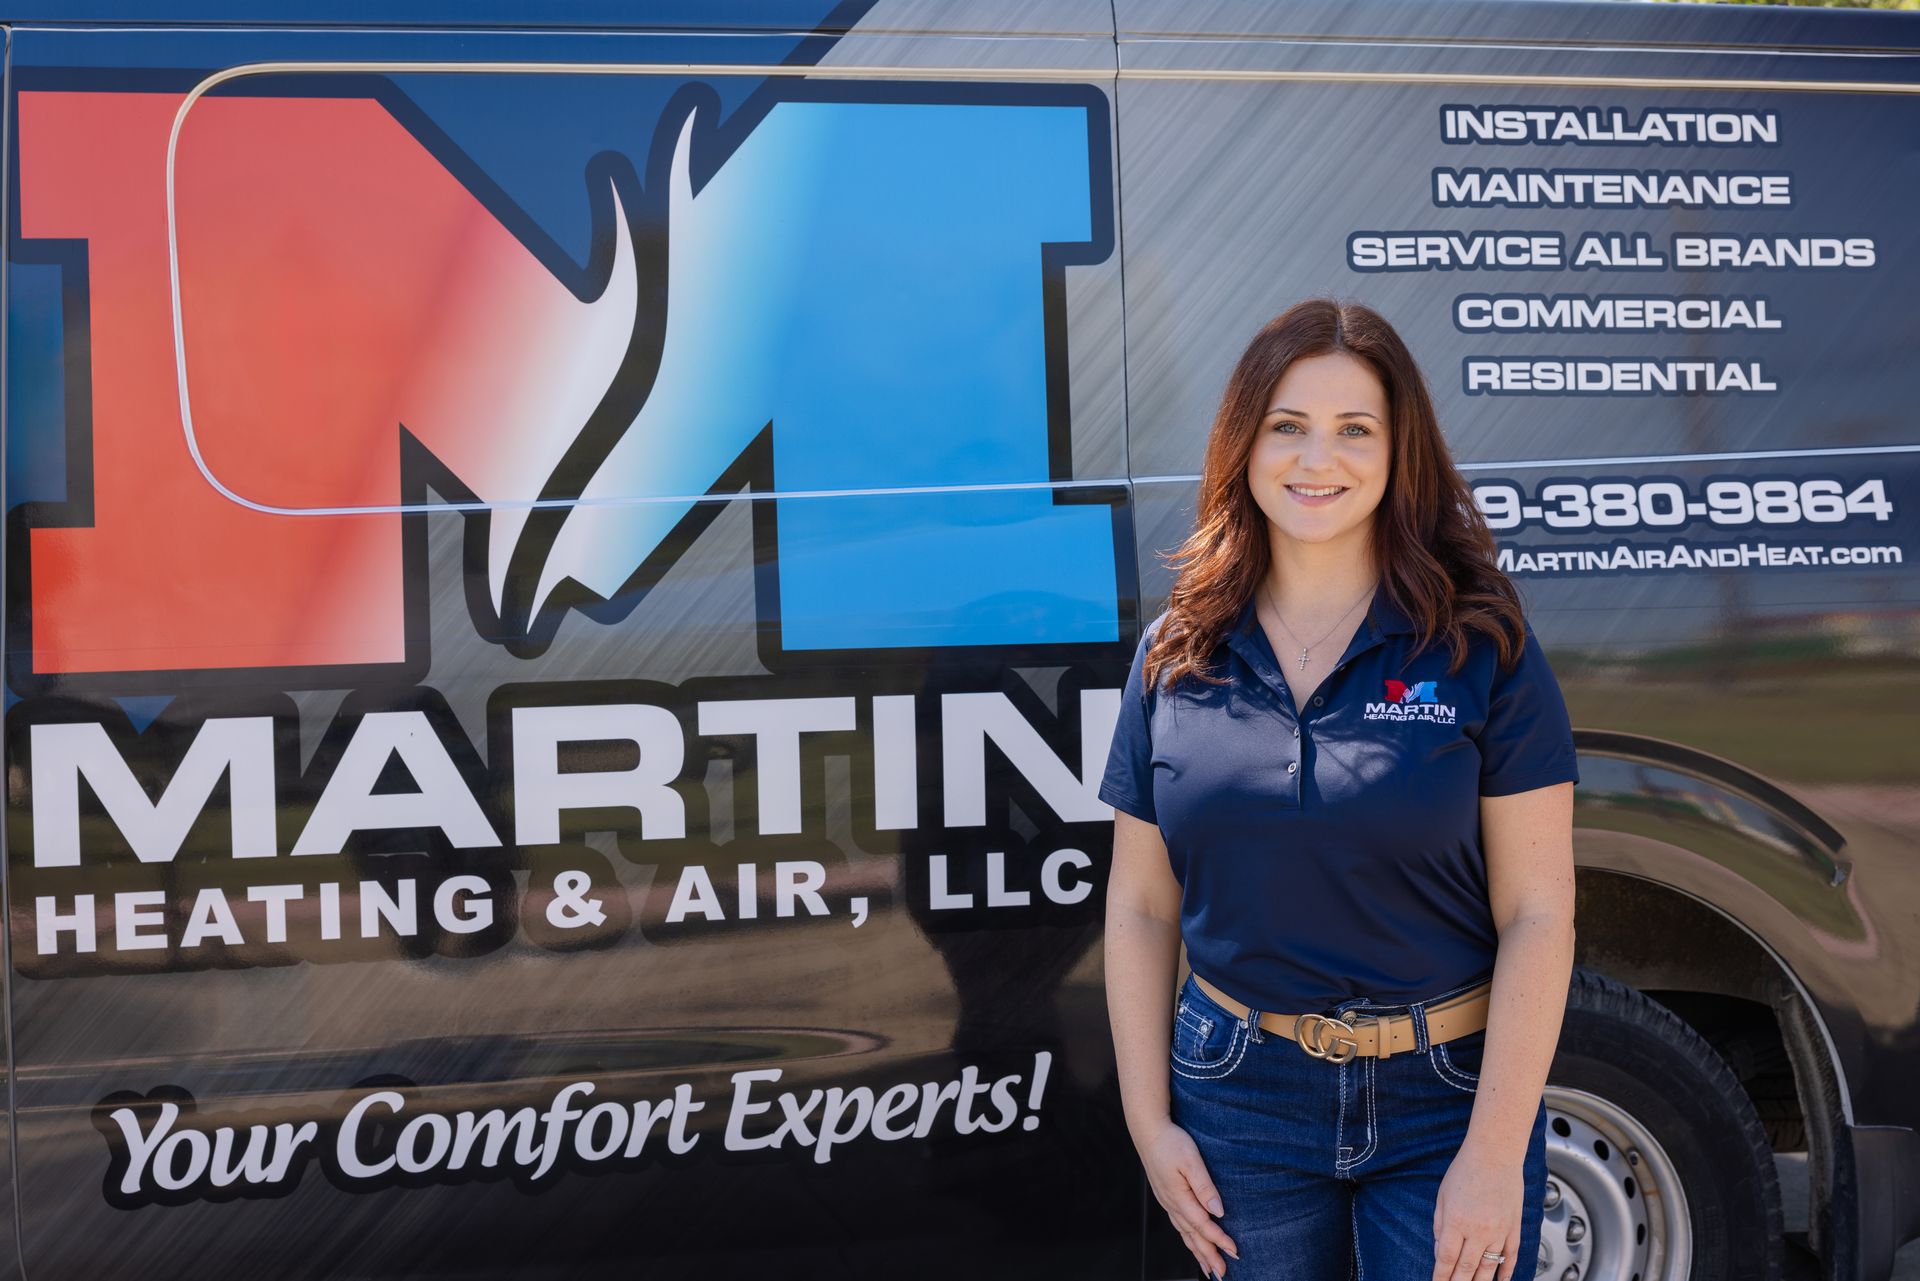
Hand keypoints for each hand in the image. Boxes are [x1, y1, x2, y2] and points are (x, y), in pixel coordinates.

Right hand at [1138, 1117, 1238, 1278]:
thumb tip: (1218, 1211)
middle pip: (1193, 1236)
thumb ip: (1204, 1186)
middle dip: (1208, 1255)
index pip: (1203, 1225)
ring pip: (1184, 1233)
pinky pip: (1178, 1225)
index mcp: (1179, 1197)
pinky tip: (1191, 1242)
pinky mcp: (1165, 1196)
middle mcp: (1171, 1204)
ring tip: (1209, 1267)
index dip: (1219, 1240)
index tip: (1235, 1252)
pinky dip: (1187, 1238)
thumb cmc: (1171, 1142)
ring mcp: (1167, 1201)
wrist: (1148, 1131)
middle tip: (1222, 1274)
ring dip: (1197, 1251)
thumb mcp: (1191, 1160)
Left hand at [1432, 1142, 1523, 1280]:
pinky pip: (1511, 1257)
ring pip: (1489, 1267)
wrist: (1495, 1154)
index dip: (1441, 1276)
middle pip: (1467, 1268)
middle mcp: (1479, 1230)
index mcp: (1457, 1221)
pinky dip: (1506, 1272)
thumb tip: (1441, 1251)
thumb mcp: (1442, 1196)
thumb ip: (1440, 1226)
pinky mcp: (1514, 1228)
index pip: (1447, 1259)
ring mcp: (1500, 1231)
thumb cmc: (1465, 1170)